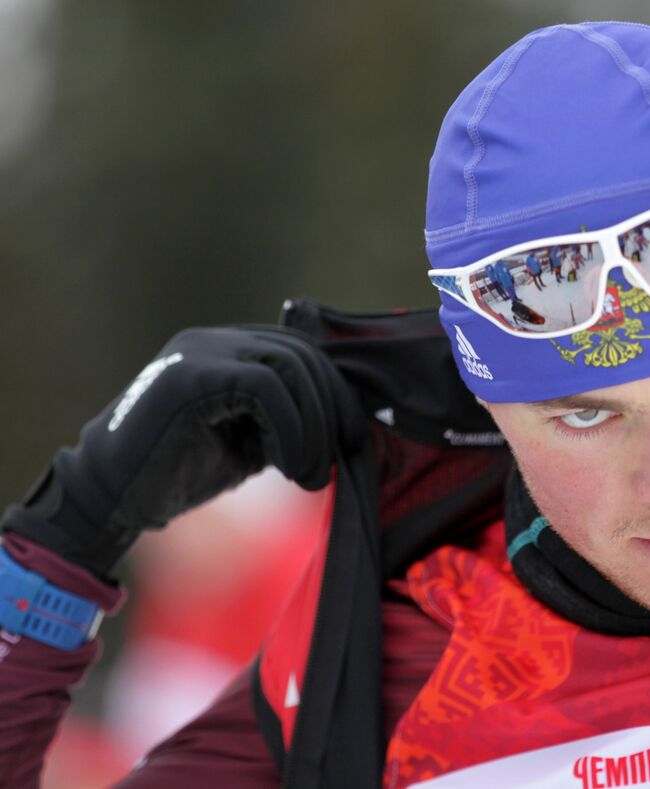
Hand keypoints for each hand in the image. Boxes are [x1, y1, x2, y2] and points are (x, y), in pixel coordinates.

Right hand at [3, 326, 365, 577]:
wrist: (111, 497)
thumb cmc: (183, 472)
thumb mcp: (253, 440)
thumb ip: (290, 420)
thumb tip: (349, 423)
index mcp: (229, 349)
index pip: (301, 351)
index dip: (334, 393)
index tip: (351, 438)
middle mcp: (215, 339)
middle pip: (301, 355)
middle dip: (332, 408)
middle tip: (336, 460)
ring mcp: (200, 351)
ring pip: (288, 366)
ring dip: (313, 425)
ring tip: (308, 475)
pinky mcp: (192, 374)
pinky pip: (264, 386)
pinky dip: (290, 428)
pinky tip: (288, 466)